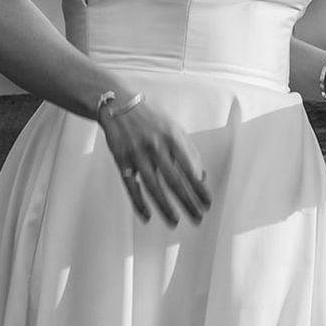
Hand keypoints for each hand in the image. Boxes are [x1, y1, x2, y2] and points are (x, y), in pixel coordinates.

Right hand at [99, 98, 210, 225]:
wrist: (118, 104)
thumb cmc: (149, 116)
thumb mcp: (173, 127)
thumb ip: (188, 150)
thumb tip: (201, 175)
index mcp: (171, 137)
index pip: (190, 168)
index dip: (200, 188)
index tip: (207, 202)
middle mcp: (155, 146)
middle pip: (174, 181)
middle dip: (187, 202)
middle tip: (197, 218)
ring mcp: (137, 154)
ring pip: (153, 186)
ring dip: (165, 207)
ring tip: (174, 221)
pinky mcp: (121, 159)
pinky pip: (131, 185)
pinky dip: (138, 202)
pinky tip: (146, 215)